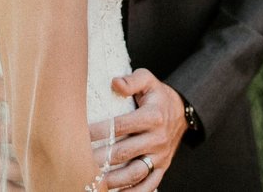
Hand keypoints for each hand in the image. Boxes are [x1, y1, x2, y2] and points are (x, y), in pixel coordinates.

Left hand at [90, 68, 186, 190]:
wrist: (183, 112)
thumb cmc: (157, 95)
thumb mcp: (148, 80)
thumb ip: (132, 80)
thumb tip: (115, 83)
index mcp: (153, 116)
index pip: (120, 126)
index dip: (99, 131)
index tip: (79, 134)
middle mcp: (157, 138)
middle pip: (125, 152)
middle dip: (101, 158)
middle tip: (79, 161)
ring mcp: (160, 156)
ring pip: (135, 173)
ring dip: (114, 180)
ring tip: (94, 181)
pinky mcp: (162, 168)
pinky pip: (149, 185)